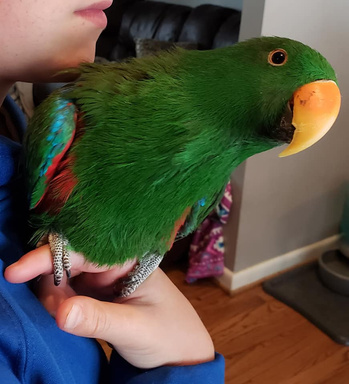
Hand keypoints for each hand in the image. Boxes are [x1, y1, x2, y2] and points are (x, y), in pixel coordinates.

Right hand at [5, 246, 214, 368]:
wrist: (182, 356)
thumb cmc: (171, 336)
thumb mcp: (136, 328)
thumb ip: (99, 319)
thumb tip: (60, 310)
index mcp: (130, 260)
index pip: (85, 251)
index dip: (49, 257)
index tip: (17, 271)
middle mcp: (115, 265)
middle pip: (71, 260)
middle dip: (51, 280)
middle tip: (50, 307)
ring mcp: (106, 282)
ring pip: (67, 278)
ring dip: (55, 295)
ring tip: (61, 314)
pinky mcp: (99, 298)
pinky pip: (71, 295)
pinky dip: (61, 305)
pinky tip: (65, 316)